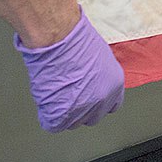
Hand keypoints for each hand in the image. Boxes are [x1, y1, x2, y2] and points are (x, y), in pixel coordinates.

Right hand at [15, 8, 124, 131]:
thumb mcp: (99, 56)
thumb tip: (90, 81)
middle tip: (69, 95)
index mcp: (115, 84)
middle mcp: (102, 99)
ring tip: (56, 93)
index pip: (111, 106)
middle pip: (92, 117)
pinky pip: (54, 125)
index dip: (98, 103)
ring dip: (64, 112)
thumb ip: (99, 76)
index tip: (89, 99)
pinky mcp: (62, 114)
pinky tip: (47, 101)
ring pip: (73, 122)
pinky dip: (48, 116)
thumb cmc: (75, 38)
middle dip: (81, 109)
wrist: (59, 37)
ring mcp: (82, 109)